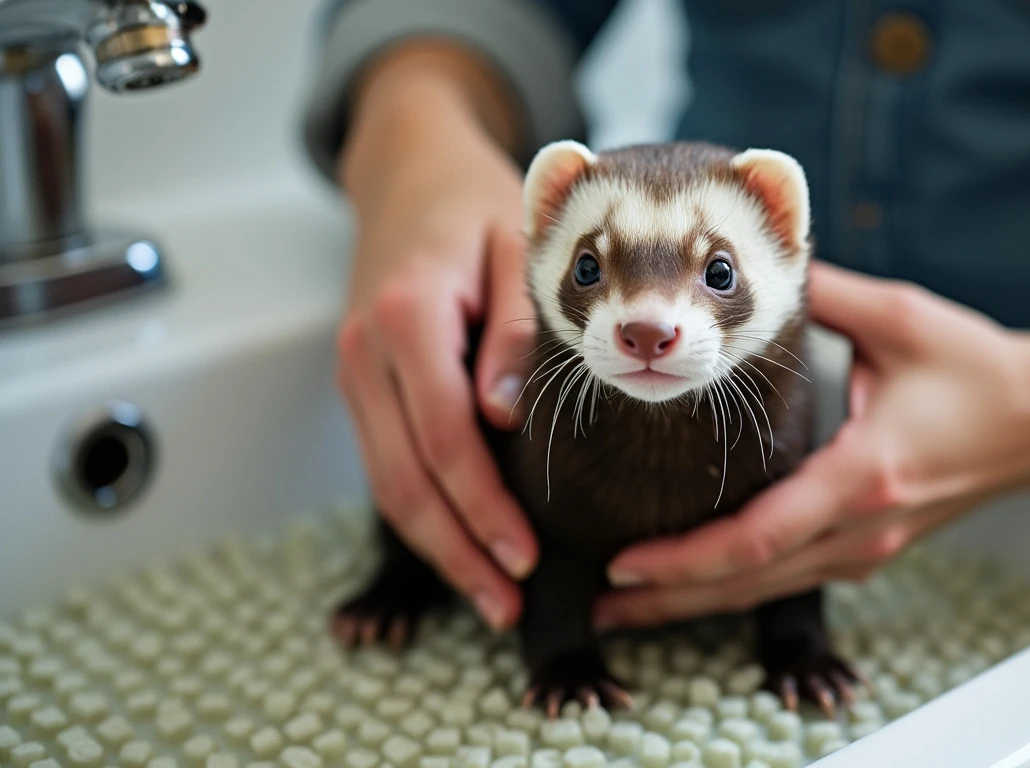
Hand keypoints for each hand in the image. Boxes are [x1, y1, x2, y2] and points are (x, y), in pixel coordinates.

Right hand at [334, 46, 537, 630]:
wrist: (411, 175)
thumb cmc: (475, 205)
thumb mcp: (517, 246)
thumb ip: (516, 329)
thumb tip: (508, 416)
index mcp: (405, 313)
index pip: (439, 434)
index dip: (480, 504)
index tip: (522, 554)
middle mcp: (365, 352)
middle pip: (402, 478)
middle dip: (456, 550)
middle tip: (507, 605)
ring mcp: (355, 373)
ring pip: (386, 482)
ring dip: (437, 545)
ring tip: (490, 596)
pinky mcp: (364, 386)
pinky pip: (388, 461)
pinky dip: (426, 510)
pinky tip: (466, 544)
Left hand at [594, 261, 1029, 627]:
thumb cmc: (979, 368)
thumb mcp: (901, 317)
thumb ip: (823, 291)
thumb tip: (753, 258)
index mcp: (865, 475)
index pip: (760, 537)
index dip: (685, 559)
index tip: (622, 565)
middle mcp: (863, 527)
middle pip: (750, 583)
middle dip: (670, 600)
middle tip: (596, 607)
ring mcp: (868, 546)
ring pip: (768, 591)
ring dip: (696, 600)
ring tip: (625, 605)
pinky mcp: (869, 545)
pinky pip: (790, 576)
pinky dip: (735, 582)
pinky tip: (693, 576)